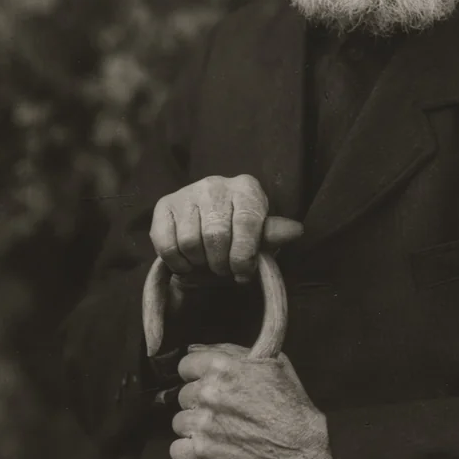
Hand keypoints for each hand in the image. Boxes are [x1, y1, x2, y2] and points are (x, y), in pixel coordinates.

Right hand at [150, 174, 302, 284]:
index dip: (244, 256)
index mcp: (246, 188)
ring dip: (199, 263)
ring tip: (207, 263)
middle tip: (223, 269)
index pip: (246, 223)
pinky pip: (167, 245)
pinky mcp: (163, 206)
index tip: (243, 273)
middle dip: (221, 263)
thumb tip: (295, 231)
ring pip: (190, 242)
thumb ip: (273, 234)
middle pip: (216, 236)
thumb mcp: (260, 235)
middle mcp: (214, 184)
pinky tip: (188, 262)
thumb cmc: (240, 234)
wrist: (206, 227)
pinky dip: (178, 263)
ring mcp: (186, 193)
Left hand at [170, 343, 337, 458]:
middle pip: (183, 396)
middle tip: (224, 413)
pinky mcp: (202, 454)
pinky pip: (177, 450)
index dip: (198, 376)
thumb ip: (231, 352)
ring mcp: (204, 425)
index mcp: (222, 367)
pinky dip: (191, 453)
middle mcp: (209, 393)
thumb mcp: (272, 363)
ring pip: (179, 423)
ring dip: (196, 428)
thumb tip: (196, 349)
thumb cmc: (292, 406)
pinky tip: (212, 449)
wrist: (305, 447)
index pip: (185, 366)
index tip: (209, 386)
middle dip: (200, 403)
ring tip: (222, 432)